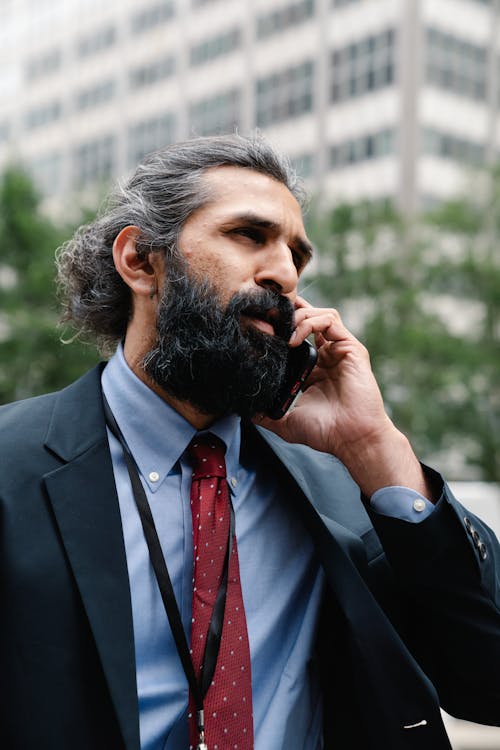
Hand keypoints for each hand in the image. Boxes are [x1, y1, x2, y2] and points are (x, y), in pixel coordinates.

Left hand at [255, 297, 431, 498]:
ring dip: (297, 316)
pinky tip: (293, 339)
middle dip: (287, 313)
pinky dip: (309, 322)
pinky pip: (330, 320)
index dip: (278, 328)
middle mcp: (327, 355)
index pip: (295, 336)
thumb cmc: (325, 432)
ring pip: (318, 314)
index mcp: (313, 368)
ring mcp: (340, 350)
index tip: (258, 329)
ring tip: (281, 332)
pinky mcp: (351, 347)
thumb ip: (266, 415)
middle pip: (307, 318)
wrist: (351, 439)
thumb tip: (244, 412)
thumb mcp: (287, 421)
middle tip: (266, 318)